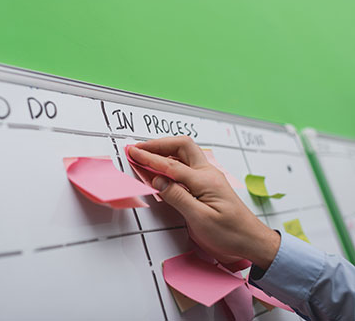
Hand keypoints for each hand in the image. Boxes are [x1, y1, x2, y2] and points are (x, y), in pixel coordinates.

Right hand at [129, 136, 279, 269]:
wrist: (252, 241)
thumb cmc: (230, 233)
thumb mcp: (200, 219)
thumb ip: (178, 197)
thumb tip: (157, 181)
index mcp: (205, 181)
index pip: (171, 165)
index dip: (149, 158)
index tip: (133, 152)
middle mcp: (208, 174)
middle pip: (182, 146)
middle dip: (159, 144)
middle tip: (139, 148)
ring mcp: (209, 177)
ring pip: (185, 153)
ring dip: (166, 150)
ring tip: (147, 154)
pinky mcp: (208, 184)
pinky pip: (187, 165)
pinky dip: (171, 162)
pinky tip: (163, 168)